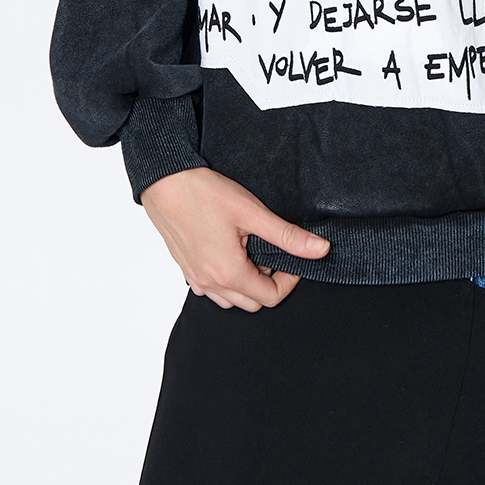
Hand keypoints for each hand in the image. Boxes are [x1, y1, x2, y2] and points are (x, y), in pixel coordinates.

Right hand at [140, 167, 329, 311]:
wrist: (164, 181)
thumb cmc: (204, 194)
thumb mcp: (253, 212)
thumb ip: (287, 236)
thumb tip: (320, 250)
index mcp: (229, 273)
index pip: (271, 297)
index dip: (290, 280)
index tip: (294, 258)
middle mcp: (209, 283)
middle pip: (252, 302)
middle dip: (269, 282)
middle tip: (273, 252)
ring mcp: (194, 278)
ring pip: (230, 299)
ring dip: (247, 283)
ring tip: (251, 249)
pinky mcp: (185, 268)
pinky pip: (210, 289)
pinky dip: (225, 279)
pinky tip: (229, 251)